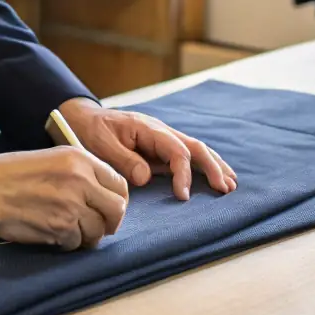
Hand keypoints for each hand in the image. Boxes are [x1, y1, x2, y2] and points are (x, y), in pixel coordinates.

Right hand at [0, 147, 128, 250]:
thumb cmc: (12, 173)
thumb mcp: (52, 159)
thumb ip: (81, 174)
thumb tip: (104, 198)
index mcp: (80, 159)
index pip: (120, 184)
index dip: (116, 200)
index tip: (108, 209)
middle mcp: (80, 180)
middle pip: (117, 210)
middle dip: (109, 222)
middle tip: (98, 227)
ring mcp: (71, 205)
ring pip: (98, 231)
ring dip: (86, 236)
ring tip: (70, 231)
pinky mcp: (59, 227)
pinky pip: (76, 243)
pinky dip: (67, 243)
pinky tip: (53, 234)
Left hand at [58, 98, 236, 200]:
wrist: (83, 118)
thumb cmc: (90, 130)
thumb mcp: (100, 144)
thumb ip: (123, 159)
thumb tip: (146, 177)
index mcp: (147, 128)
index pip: (176, 150)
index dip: (183, 173)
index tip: (183, 196)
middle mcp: (160, 131)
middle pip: (194, 146)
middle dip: (212, 167)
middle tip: (224, 189)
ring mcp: (162, 138)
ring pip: (195, 149)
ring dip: (214, 165)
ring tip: (231, 184)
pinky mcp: (160, 148)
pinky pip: (187, 155)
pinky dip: (205, 165)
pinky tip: (216, 176)